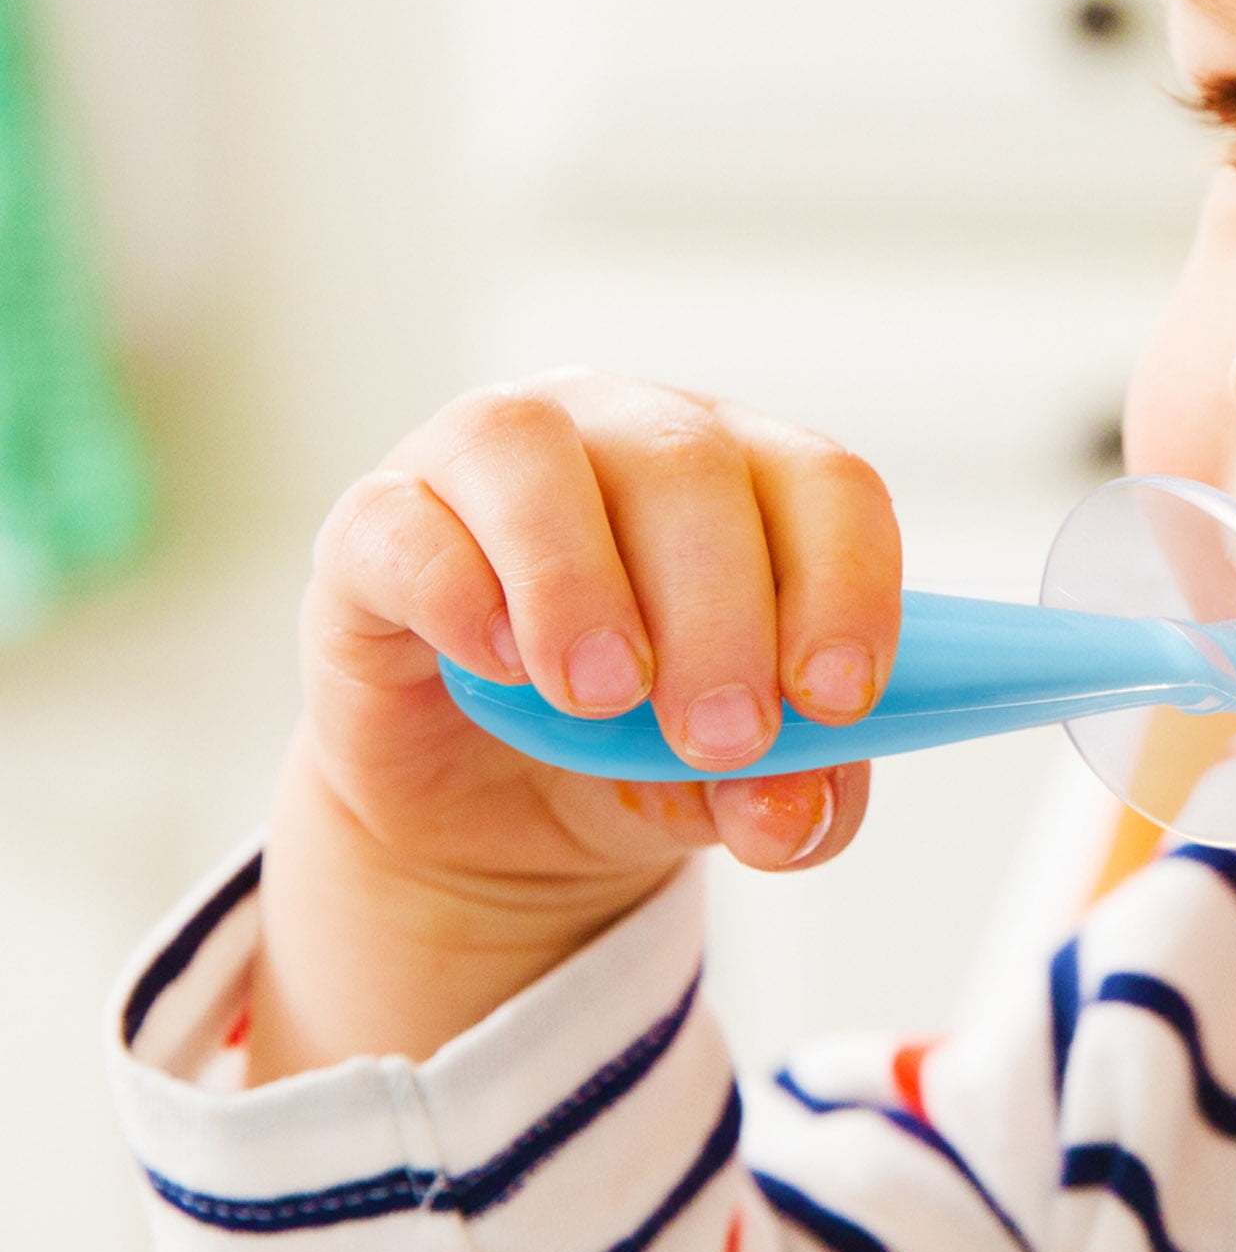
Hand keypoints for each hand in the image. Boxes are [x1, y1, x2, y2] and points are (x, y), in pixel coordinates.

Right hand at [248, 370, 900, 1078]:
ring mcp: (490, 464)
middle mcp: (626, 436)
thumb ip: (787, 796)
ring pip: (534, 453)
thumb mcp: (729, 787)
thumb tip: (793, 815)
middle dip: (723, 614)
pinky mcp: (375, 527)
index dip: (845, 585)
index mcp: (749, 478)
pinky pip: (405, 524)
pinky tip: (499, 666)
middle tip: (726, 737)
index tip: (838, 700)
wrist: (487, 811)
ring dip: (581, 584)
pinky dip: (457, 591)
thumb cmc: (637, 748)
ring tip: (607, 701)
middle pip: (692, 467)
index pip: (826, 485)